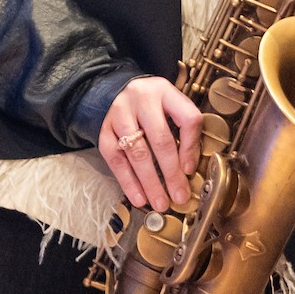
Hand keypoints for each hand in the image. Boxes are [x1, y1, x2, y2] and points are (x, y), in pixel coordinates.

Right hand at [99, 76, 201, 210]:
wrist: (117, 91)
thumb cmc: (151, 103)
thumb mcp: (171, 104)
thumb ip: (184, 129)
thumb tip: (189, 168)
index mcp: (165, 91)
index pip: (187, 118)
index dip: (191, 147)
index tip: (190, 171)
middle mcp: (141, 99)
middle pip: (160, 139)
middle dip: (171, 173)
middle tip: (179, 195)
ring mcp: (119, 113)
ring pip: (137, 152)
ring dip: (150, 182)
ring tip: (160, 202)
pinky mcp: (104, 129)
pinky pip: (116, 159)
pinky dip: (128, 181)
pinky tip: (139, 197)